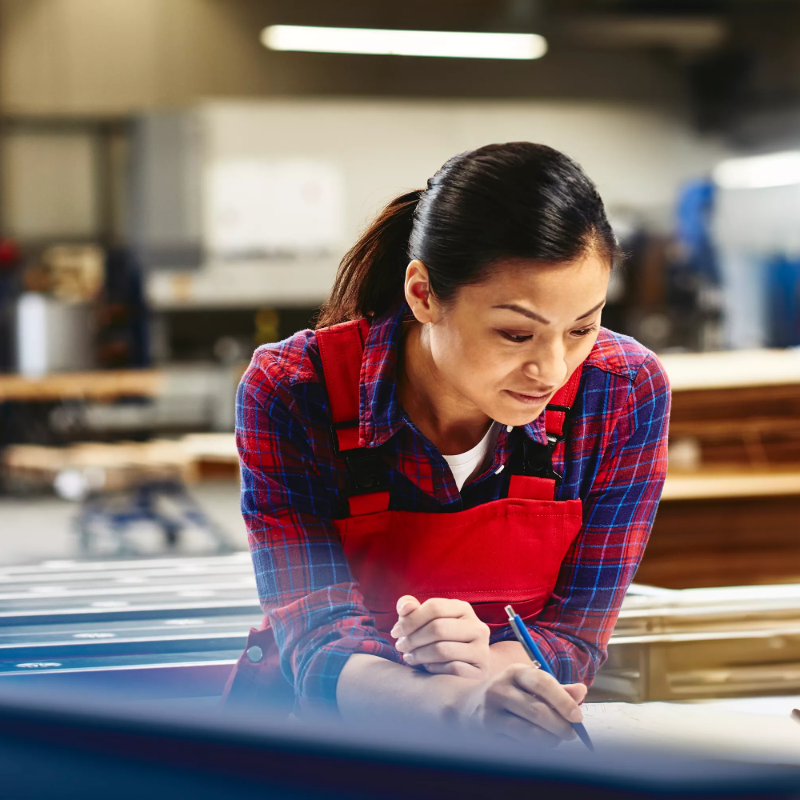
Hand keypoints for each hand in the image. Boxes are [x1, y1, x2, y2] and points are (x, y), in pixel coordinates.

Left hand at [390, 595, 490, 678]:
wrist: (468, 664)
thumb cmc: (440, 638)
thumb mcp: (425, 619)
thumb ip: (411, 608)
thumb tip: (405, 608)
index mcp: (463, 608)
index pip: (435, 607)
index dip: (411, 619)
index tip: (395, 632)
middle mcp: (477, 626)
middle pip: (438, 628)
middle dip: (413, 639)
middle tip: (400, 647)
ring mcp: (482, 649)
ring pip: (443, 650)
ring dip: (419, 655)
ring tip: (409, 657)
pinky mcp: (481, 670)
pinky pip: (452, 669)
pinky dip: (434, 668)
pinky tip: (426, 667)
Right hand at [460, 663, 586, 746]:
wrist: (465, 704)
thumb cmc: (507, 694)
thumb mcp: (527, 685)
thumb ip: (555, 688)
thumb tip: (581, 691)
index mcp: (515, 672)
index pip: (543, 683)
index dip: (563, 701)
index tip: (578, 717)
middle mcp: (501, 688)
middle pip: (537, 711)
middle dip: (560, 726)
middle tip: (571, 734)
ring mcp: (491, 711)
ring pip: (529, 731)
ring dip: (549, 740)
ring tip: (555, 739)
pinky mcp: (486, 731)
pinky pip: (517, 744)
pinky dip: (532, 747)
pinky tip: (534, 743)